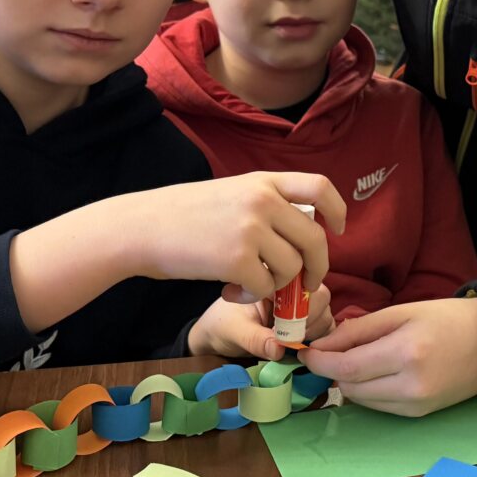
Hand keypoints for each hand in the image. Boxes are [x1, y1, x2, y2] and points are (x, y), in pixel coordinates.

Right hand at [128, 172, 345, 301]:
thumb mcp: (231, 193)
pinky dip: (252, 295)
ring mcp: (251, 229)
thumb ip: (267, 205)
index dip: (337, 210)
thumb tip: (305, 235)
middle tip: (305, 284)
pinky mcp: (237, 259)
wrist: (139, 227)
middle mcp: (263, 200)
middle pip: (315, 239)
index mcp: (263, 181)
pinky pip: (266, 287)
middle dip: (317, 268)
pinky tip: (228, 290)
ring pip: (291, 268)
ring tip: (247, 283)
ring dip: (276, 285)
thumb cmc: (182, 215)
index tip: (337, 230)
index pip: (320, 187)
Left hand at [189, 285, 335, 360]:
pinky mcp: (309, 320)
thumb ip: (256, 339)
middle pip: (321, 297)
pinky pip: (326, 326)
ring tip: (291, 345)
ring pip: (326, 312)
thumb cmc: (222, 325)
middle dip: (310, 322)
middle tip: (288, 340)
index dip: (302, 310)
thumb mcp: (234, 332)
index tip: (284, 333)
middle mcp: (294, 285)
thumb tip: (280, 349)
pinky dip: (320, 339)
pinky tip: (301, 347)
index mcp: (274, 277)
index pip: (303, 283)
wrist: (217, 335)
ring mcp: (304, 303)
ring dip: (314, 332)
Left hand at [297, 298, 476, 415]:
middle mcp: (410, 386)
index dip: (320, 362)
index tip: (305, 352)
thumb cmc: (448, 319)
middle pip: (350, 387)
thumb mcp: (402, 312)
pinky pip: (379, 406)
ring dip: (350, 382)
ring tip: (356, 359)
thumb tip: (323, 345)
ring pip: (361, 401)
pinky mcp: (420, 414)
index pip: (347, 367)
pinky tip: (377, 372)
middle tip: (328, 351)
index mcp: (406, 353)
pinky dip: (369, 391)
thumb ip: (360, 329)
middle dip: (333, 371)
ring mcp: (416, 405)